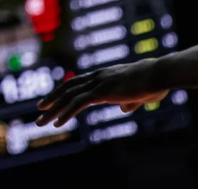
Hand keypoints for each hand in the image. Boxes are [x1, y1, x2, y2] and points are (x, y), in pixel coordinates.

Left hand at [33, 59, 169, 126]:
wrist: (159, 74)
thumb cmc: (153, 83)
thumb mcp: (140, 94)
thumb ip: (129, 101)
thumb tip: (124, 109)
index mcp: (102, 76)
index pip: (76, 83)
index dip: (62, 92)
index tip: (51, 101)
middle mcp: (96, 77)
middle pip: (66, 89)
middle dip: (51, 101)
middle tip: (38, 111)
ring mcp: (98, 84)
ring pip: (68, 97)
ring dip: (52, 110)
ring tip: (40, 122)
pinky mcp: (102, 92)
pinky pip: (78, 103)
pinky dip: (66, 113)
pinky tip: (58, 123)